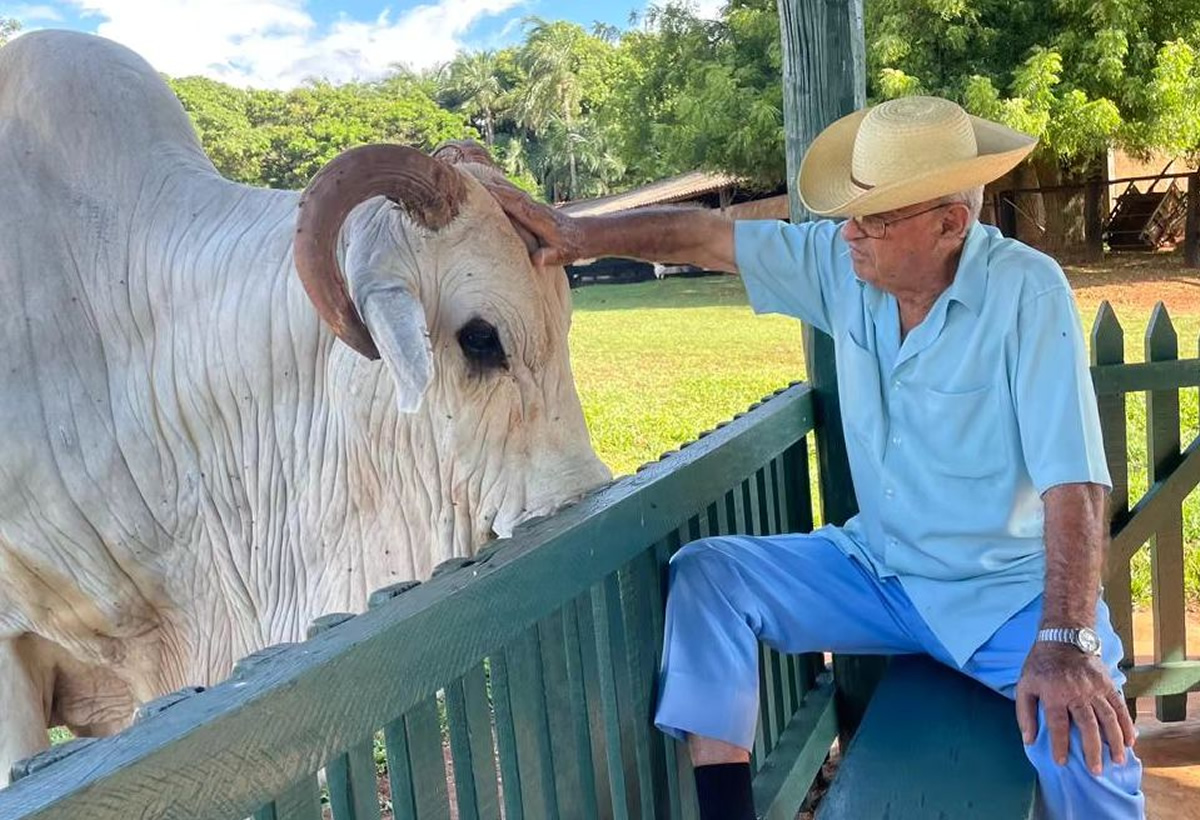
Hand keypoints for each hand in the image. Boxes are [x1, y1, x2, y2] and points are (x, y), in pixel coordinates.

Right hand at [481, 181, 584, 267]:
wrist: (586, 235)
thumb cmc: (572, 247)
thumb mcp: (563, 256)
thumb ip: (550, 256)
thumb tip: (538, 259)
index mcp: (540, 219)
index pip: (517, 204)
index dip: (500, 196)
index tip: (482, 189)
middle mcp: (535, 208)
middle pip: (510, 193)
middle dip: (490, 185)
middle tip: (468, 176)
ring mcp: (534, 205)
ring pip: (511, 191)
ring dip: (493, 183)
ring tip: (472, 175)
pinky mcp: (532, 207)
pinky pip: (514, 195)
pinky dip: (500, 188)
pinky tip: (489, 184)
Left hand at [1016, 642, 1135, 773]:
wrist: (1063, 638)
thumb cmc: (1041, 665)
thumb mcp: (1024, 685)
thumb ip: (1024, 712)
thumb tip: (1029, 740)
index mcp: (1053, 693)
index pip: (1057, 724)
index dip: (1059, 744)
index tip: (1061, 762)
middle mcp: (1076, 692)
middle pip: (1087, 725)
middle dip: (1092, 749)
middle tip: (1096, 770)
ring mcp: (1095, 688)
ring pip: (1108, 718)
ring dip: (1115, 741)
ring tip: (1118, 760)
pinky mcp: (1108, 684)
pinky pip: (1120, 706)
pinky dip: (1127, 724)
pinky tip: (1131, 740)